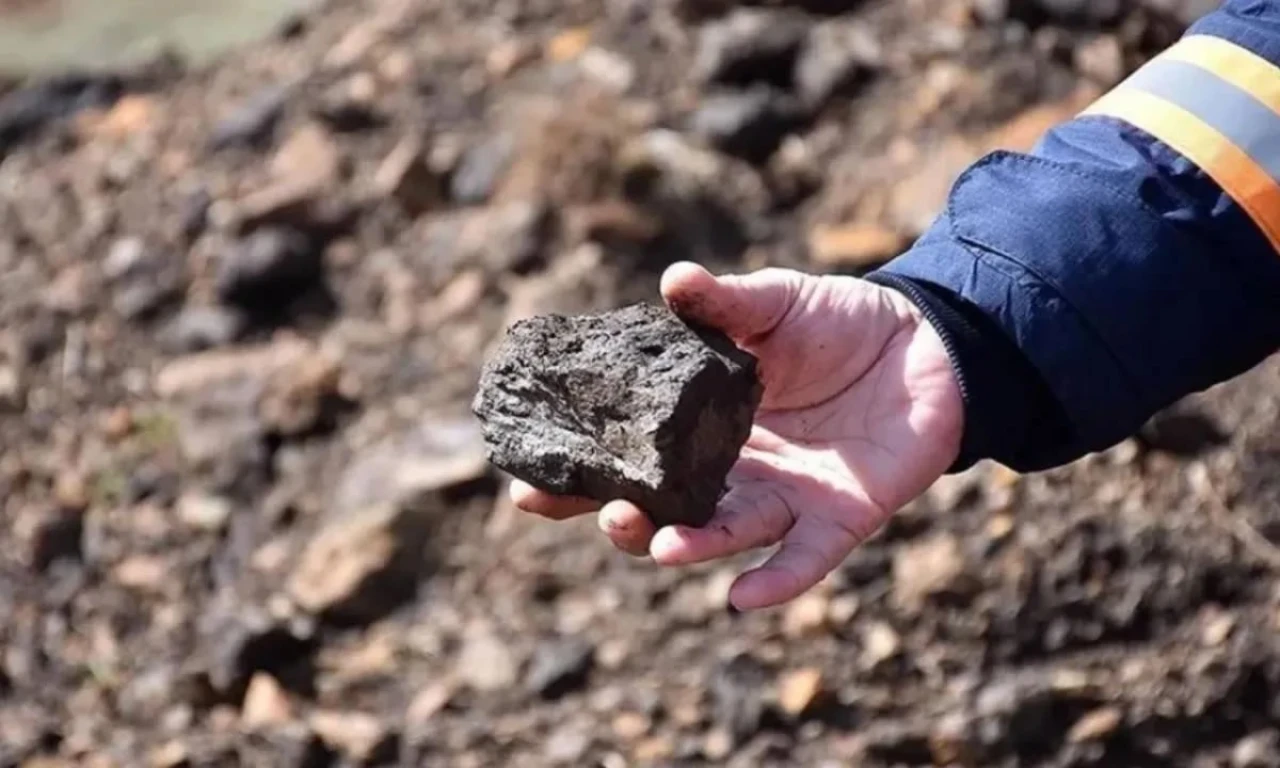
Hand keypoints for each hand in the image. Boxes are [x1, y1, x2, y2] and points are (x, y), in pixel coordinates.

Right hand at [511, 262, 963, 609]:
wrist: (928, 344)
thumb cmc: (841, 323)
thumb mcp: (776, 304)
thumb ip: (725, 305)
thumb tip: (672, 280)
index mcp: (703, 424)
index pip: (631, 457)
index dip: (581, 473)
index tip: (526, 482)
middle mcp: (734, 471)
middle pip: (666, 509)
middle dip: (625, 518)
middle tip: (596, 510)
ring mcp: (784, 498)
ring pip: (724, 533)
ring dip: (688, 544)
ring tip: (653, 542)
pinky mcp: (839, 518)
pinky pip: (804, 559)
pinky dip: (775, 581)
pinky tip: (742, 598)